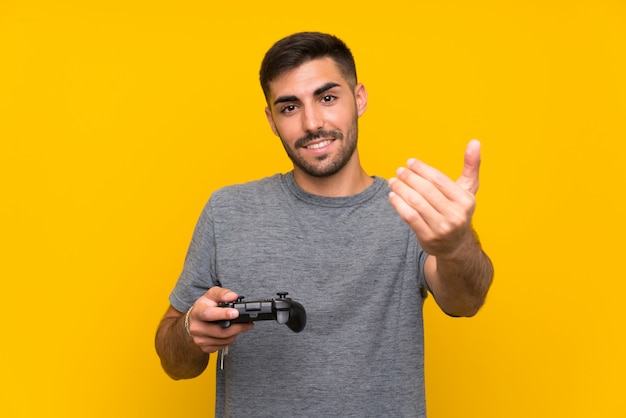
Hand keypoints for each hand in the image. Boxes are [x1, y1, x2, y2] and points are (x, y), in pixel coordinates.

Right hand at [187, 286, 253, 353]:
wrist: (194, 321)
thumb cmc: (204, 307)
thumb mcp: (211, 295)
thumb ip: (222, 293)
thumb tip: (233, 296)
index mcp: (197, 312)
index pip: (209, 314)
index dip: (223, 314)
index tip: (235, 313)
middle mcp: (197, 327)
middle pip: (221, 330)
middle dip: (238, 326)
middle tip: (248, 322)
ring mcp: (200, 339)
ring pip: (225, 339)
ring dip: (236, 333)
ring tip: (239, 325)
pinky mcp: (205, 348)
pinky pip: (223, 345)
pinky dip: (231, 339)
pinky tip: (231, 332)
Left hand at [388, 140, 480, 258]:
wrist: (455, 246)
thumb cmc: (459, 210)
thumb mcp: (468, 189)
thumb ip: (471, 166)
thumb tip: (475, 142)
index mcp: (466, 200)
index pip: (439, 179)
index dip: (422, 169)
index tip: (410, 162)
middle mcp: (456, 215)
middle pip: (425, 190)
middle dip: (409, 178)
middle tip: (399, 170)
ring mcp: (442, 228)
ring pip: (415, 203)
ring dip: (401, 189)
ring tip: (393, 181)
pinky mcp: (428, 237)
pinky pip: (409, 217)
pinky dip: (398, 205)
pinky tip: (393, 196)